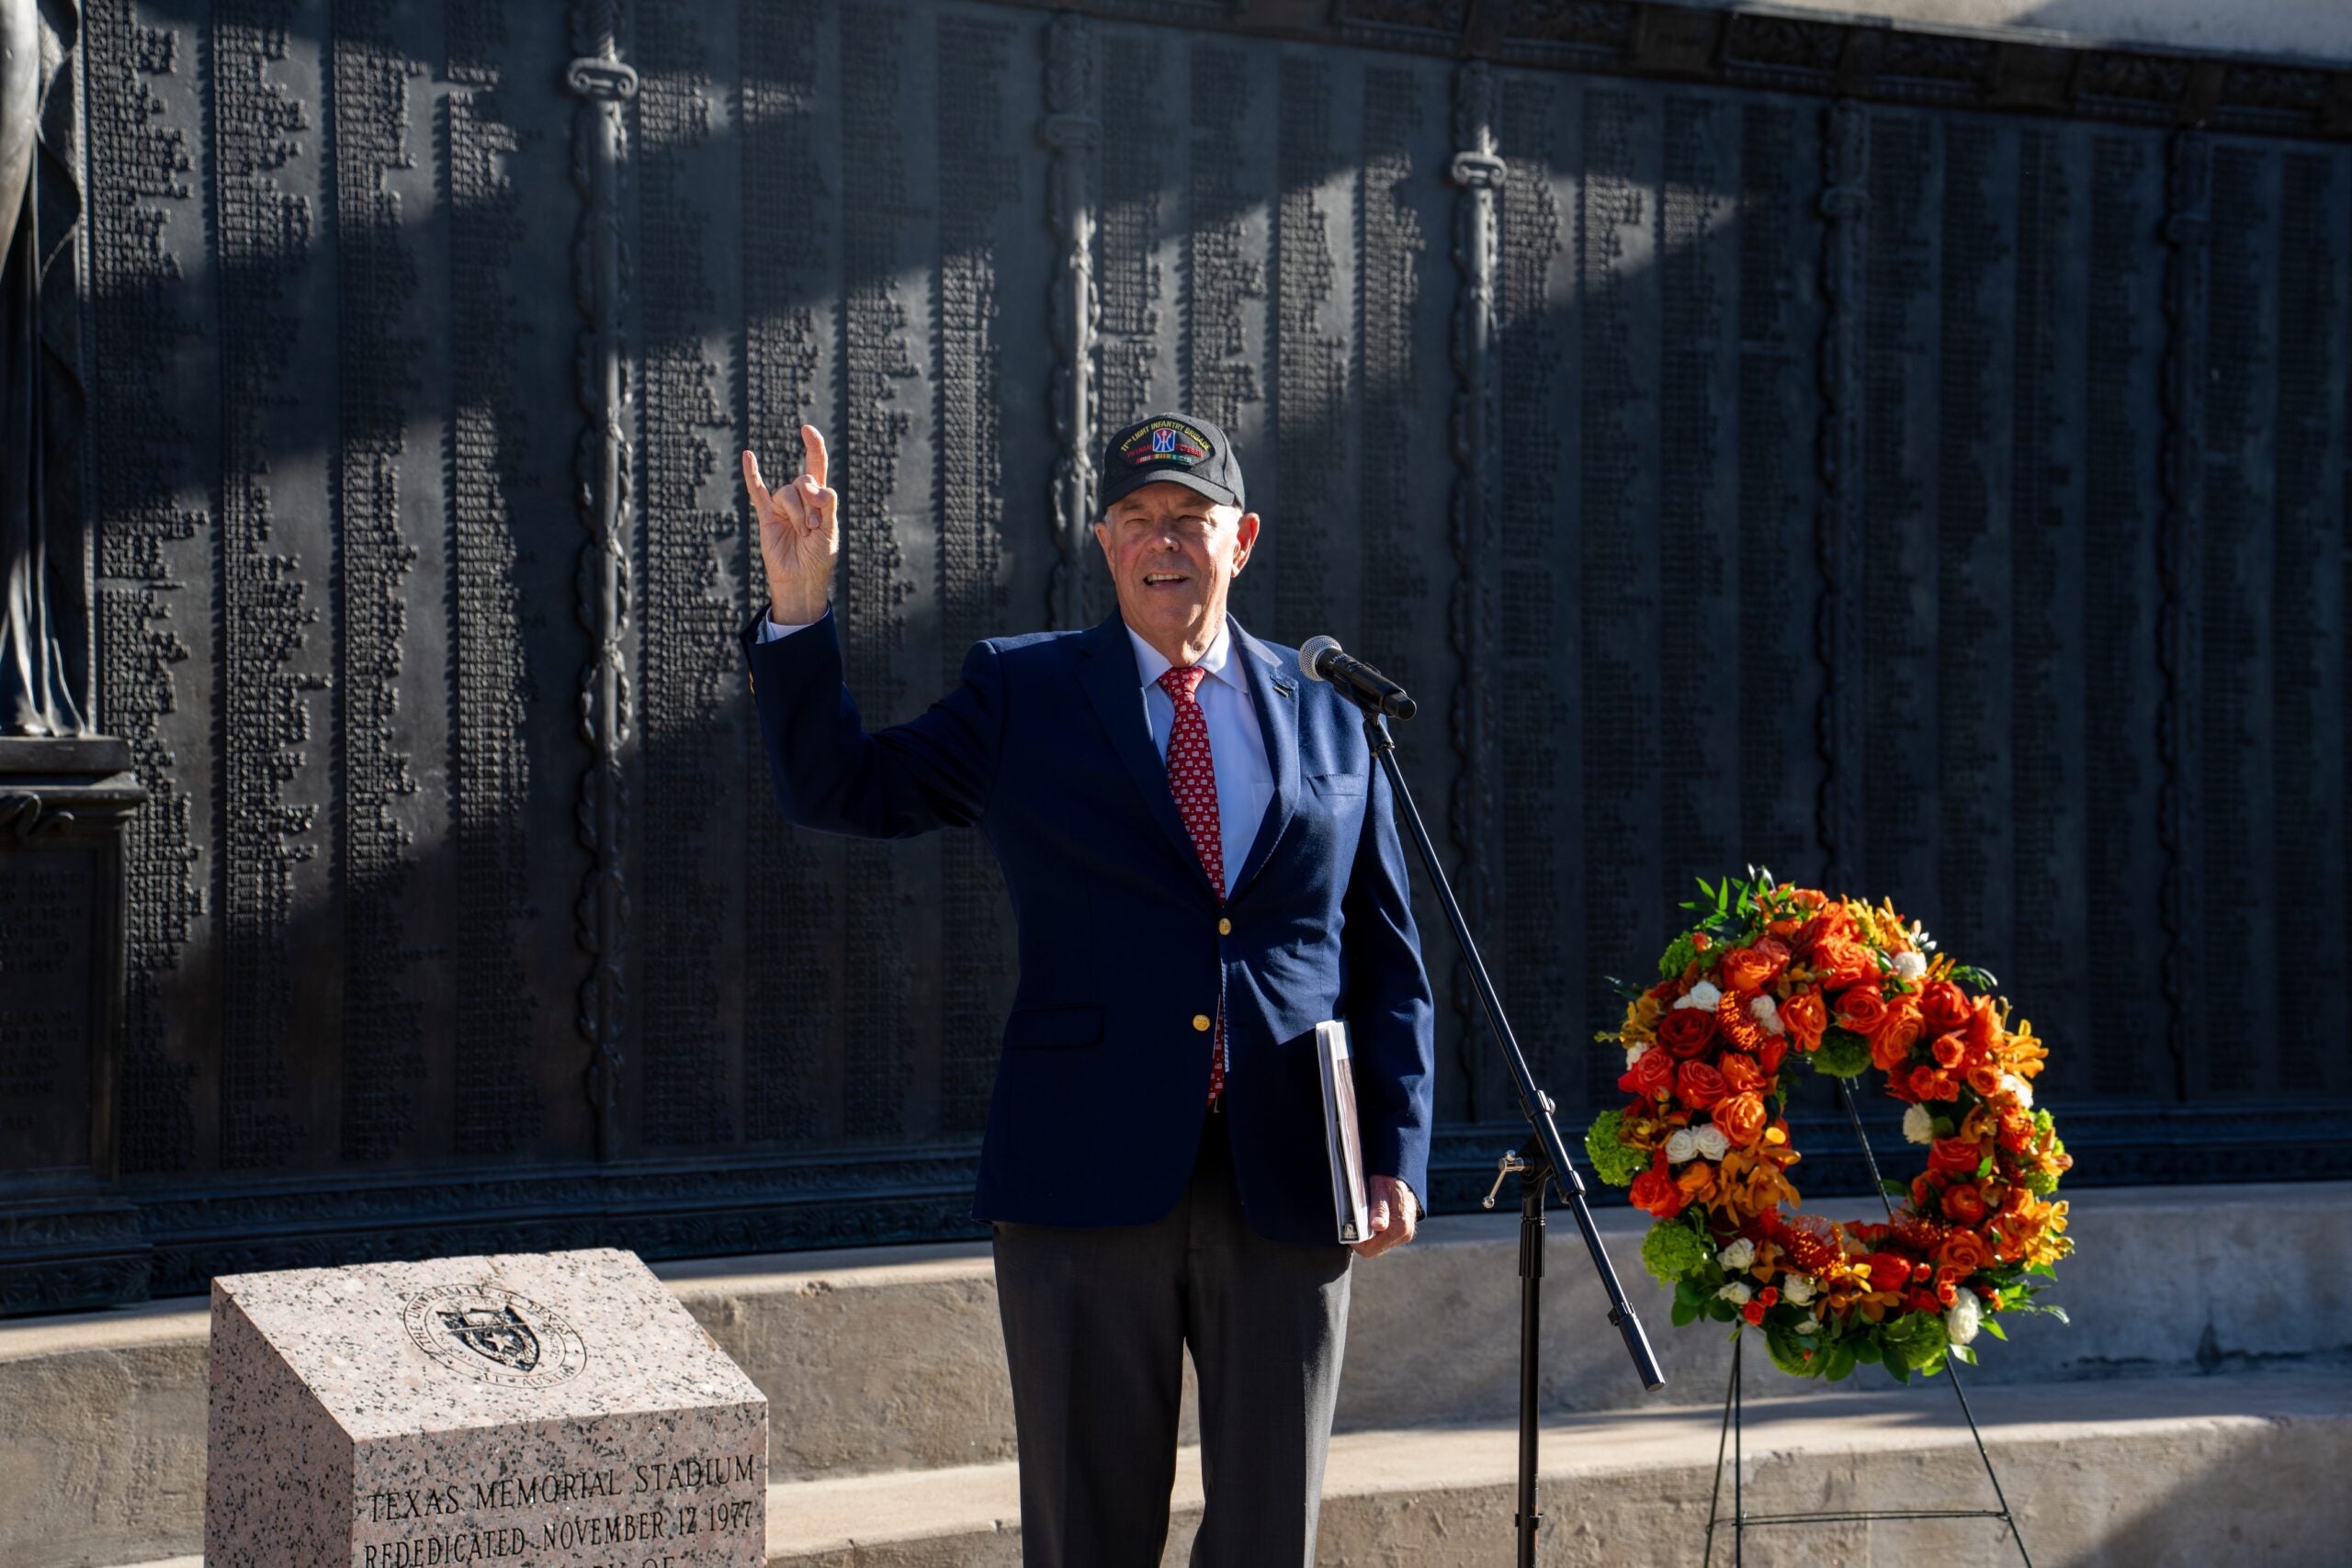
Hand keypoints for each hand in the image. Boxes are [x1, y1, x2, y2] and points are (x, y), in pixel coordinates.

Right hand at [744, 423, 838, 623]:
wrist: (801, 580)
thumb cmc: (819, 557)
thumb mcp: (831, 529)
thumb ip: (826, 503)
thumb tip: (809, 485)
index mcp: (819, 499)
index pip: (817, 465)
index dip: (814, 447)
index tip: (806, 430)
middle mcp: (800, 498)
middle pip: (803, 480)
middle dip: (811, 502)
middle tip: (813, 526)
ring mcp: (781, 506)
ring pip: (787, 492)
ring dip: (796, 512)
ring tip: (802, 532)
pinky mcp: (766, 516)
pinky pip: (757, 491)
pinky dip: (752, 474)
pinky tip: (748, 456)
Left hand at [1349, 1175, 1417, 1258]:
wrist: (1402, 1178)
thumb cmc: (1390, 1182)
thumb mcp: (1381, 1190)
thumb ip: (1380, 1208)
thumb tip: (1378, 1226)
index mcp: (1400, 1226)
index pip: (1370, 1248)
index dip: (1356, 1242)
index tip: (1348, 1229)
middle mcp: (1404, 1234)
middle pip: (1373, 1249)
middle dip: (1361, 1239)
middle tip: (1353, 1223)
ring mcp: (1403, 1236)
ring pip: (1377, 1246)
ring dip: (1368, 1236)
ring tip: (1362, 1221)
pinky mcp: (1401, 1234)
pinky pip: (1382, 1241)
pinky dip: (1374, 1234)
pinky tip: (1369, 1221)